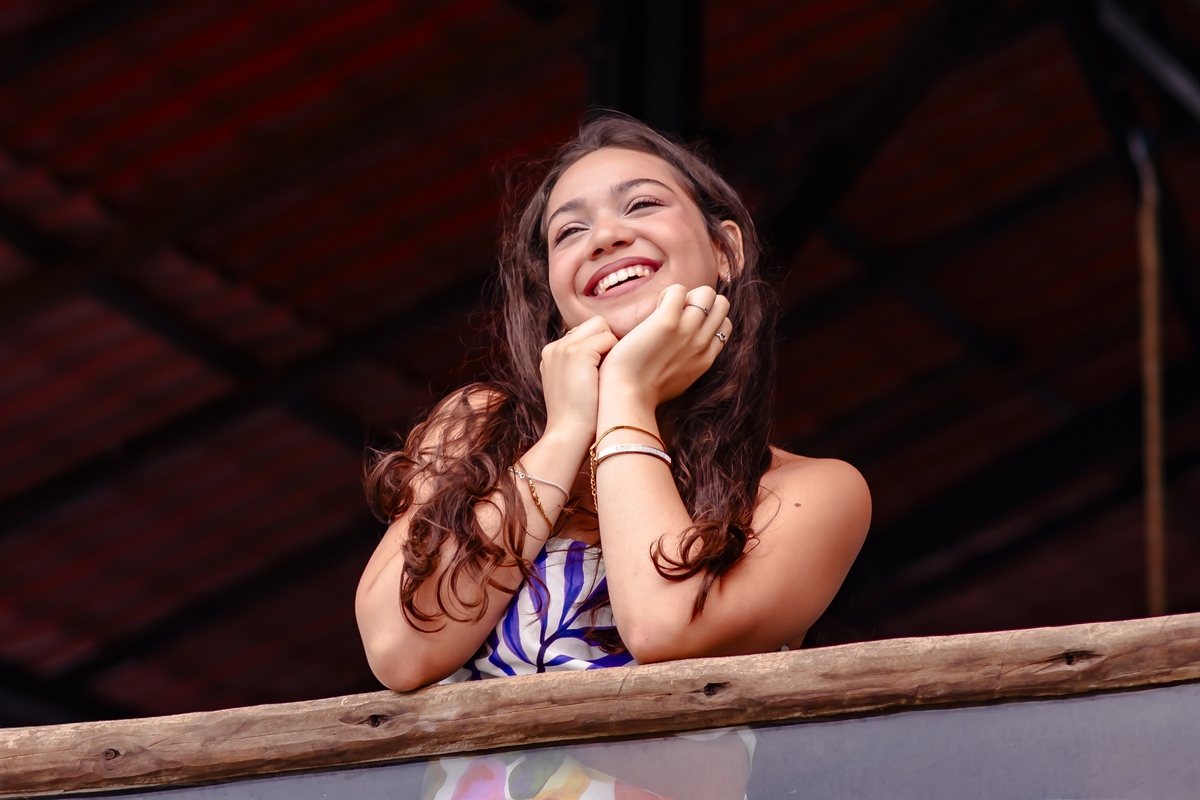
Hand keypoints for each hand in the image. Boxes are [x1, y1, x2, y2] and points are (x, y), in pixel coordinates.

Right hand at [540, 316, 618, 442]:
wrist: (569, 435)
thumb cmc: (578, 417)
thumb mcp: (573, 385)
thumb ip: (582, 365)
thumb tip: (607, 351)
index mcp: (551, 354)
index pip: (584, 332)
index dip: (600, 347)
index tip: (602, 371)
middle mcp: (554, 347)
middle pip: (594, 324)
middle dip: (606, 342)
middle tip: (608, 371)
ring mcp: (564, 348)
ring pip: (602, 327)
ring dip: (611, 347)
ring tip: (606, 374)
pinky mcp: (577, 352)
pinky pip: (609, 338)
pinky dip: (614, 355)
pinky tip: (607, 377)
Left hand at [599, 284, 732, 406]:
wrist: (629, 396)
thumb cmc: (646, 391)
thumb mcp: (682, 379)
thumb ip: (691, 362)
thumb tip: (686, 354)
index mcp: (706, 357)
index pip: (724, 324)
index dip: (707, 317)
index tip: (686, 324)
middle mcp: (702, 342)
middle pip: (721, 303)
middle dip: (701, 301)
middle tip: (678, 312)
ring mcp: (687, 331)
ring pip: (705, 293)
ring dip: (686, 295)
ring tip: (666, 308)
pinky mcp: (667, 321)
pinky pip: (678, 290)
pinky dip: (668, 293)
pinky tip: (656, 307)